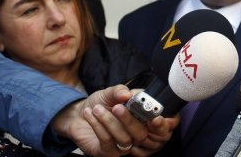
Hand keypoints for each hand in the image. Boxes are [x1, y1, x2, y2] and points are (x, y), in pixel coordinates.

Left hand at [52, 84, 172, 155]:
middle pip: (143, 134)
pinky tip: (90, 115)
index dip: (162, 124)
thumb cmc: (100, 103)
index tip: (156, 117)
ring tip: (97, 108)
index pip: (162, 126)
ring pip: (125, 138)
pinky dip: (98, 126)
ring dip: (109, 121)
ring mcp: (123, 145)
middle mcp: (136, 133)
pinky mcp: (108, 152)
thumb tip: (128, 95)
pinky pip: (107, 141)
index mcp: (144, 117)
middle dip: (130, 120)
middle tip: (117, 107)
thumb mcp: (110, 92)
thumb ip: (119, 91)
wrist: (77, 115)